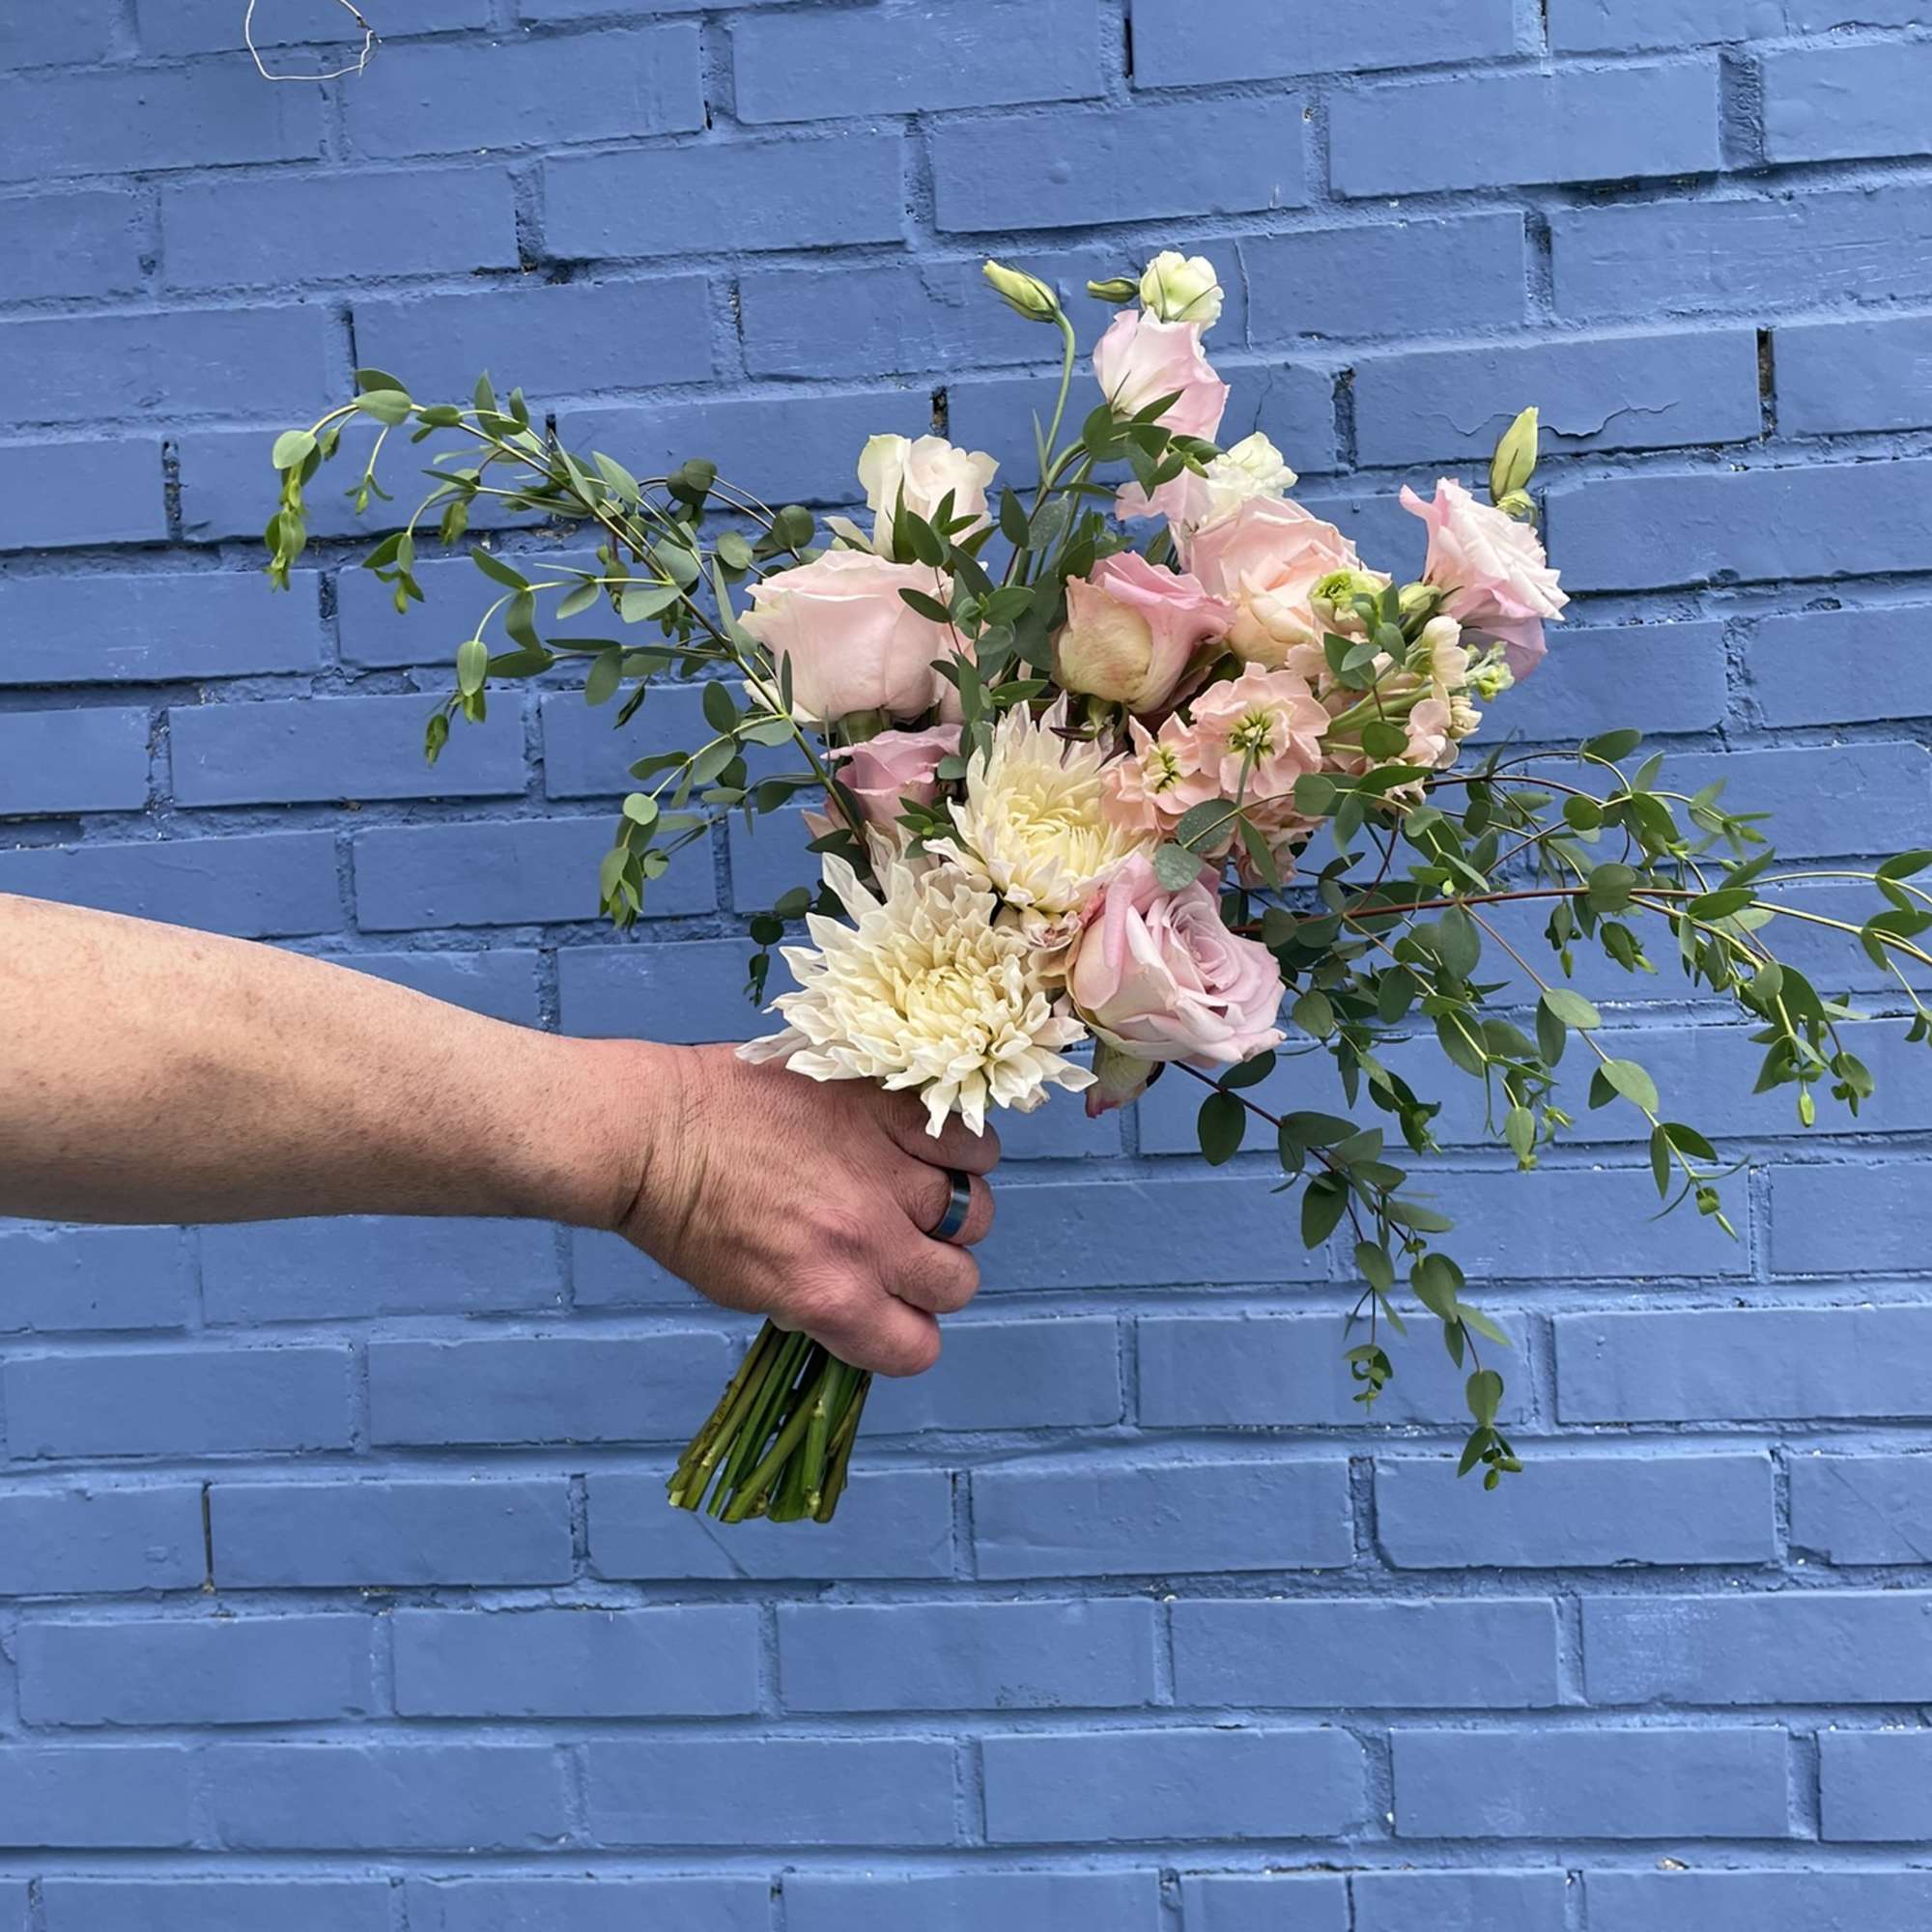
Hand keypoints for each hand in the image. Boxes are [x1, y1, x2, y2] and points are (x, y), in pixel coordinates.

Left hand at [616, 1043, 998, 1375]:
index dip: (904, 1333)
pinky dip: (958, 1151)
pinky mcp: (886, 1108)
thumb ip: (823, 1304)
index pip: (918, 1348)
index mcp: (830, 1297)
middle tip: (895, 1245)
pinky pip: (970, 1143)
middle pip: (957, 1283)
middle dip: (929, 1273)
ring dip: (949, 1211)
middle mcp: (869, 1240)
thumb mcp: (748, 1292)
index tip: (886, 1310)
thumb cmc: (682, 1213)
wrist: (652, 1129)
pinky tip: (921, 1147)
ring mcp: (883, 1169)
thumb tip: (868, 1303)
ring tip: (910, 1190)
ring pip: (976, 1213)